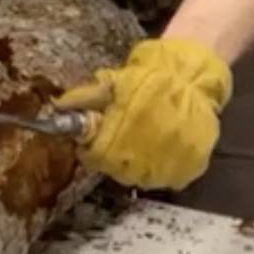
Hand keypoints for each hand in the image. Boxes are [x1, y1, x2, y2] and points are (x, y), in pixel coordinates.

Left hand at [54, 37, 232, 189]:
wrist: (194, 73)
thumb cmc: (151, 75)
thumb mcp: (115, 81)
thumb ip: (87, 97)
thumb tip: (58, 107)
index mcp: (123, 131)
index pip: (96, 157)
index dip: (91, 150)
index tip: (92, 142)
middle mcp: (147, 154)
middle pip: (117, 171)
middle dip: (112, 159)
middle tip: (118, 141)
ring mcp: (171, 164)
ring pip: (142, 179)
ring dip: (136, 166)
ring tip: (140, 145)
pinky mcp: (192, 168)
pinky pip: (169, 179)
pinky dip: (162, 169)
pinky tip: (160, 151)